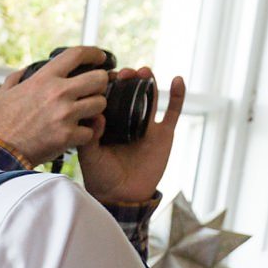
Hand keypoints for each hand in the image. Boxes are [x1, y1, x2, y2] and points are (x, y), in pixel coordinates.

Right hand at [0, 46, 111, 165]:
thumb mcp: (4, 93)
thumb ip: (18, 77)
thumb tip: (26, 70)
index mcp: (44, 78)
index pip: (77, 54)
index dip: (94, 53)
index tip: (101, 57)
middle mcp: (58, 92)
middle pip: (98, 79)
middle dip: (100, 84)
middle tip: (93, 92)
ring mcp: (65, 114)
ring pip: (100, 104)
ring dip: (95, 110)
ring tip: (85, 115)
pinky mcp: (68, 136)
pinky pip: (90, 131)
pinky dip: (85, 135)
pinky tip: (75, 136)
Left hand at [77, 69, 185, 204]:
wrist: (123, 196)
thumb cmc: (101, 177)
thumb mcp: (89, 156)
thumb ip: (90, 136)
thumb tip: (96, 114)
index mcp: (107, 123)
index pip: (108, 98)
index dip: (108, 85)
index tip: (105, 75)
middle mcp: (126, 121)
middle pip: (129, 93)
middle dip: (128, 80)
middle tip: (124, 72)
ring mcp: (146, 126)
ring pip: (150, 97)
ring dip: (148, 81)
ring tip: (144, 71)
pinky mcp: (164, 134)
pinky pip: (173, 111)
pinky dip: (177, 95)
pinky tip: (177, 80)